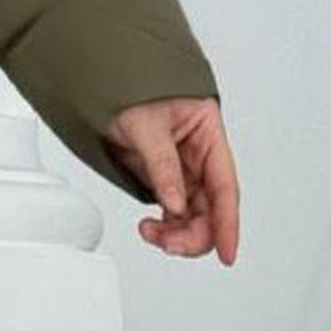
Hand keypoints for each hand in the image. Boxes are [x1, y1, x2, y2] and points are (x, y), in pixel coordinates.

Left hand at [102, 96, 238, 262]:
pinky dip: (164, 225)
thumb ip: (162, 166)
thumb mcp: (145, 124)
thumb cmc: (131, 84)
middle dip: (193, 233)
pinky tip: (152, 229)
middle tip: (169, 244)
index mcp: (208, 134)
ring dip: (176, 232)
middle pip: (210, 208)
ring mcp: (181, 168)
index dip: (227, 223)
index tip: (228, 252)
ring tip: (150, 233)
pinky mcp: (162, 177)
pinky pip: (172, 210)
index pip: (225, 187)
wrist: (102, 77)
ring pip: (191, 214)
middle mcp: (199, 155)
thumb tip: (175, 204)